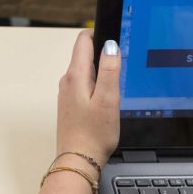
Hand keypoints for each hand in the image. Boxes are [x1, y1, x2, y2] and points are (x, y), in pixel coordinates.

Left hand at [56, 30, 120, 170]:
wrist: (78, 160)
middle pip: (85, 54)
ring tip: (118, 82)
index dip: (100, 33)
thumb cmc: (93, 134)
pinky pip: (86, 85)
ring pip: (86, 70)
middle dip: (104, 54)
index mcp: (75, 75)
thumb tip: (111, 45)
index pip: (83, 40)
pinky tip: (108, 97)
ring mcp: (68, 93)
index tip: (116, 36)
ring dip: (101, 71)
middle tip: (124, 63)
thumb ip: (109, 70)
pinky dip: (98, 84)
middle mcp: (68, 81)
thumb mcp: (108, 99)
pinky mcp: (72, 104)